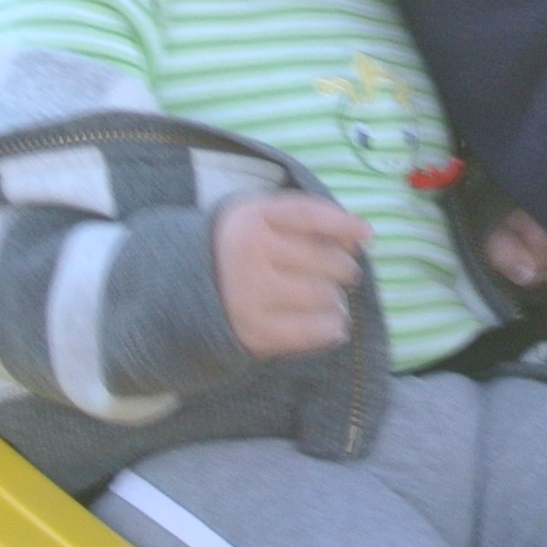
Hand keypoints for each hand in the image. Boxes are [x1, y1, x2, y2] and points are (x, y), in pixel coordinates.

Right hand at [213, 191, 369, 356]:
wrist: (179, 293)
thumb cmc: (237, 251)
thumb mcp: (258, 218)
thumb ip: (306, 216)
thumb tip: (362, 235)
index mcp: (249, 218)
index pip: (309, 215)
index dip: (343, 223)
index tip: (367, 235)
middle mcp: (249, 253)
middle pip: (325, 260)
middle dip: (342, 269)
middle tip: (338, 276)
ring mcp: (250, 294)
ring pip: (323, 295)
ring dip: (337, 301)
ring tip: (330, 302)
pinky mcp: (253, 331)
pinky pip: (311, 331)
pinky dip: (331, 328)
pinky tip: (333, 325)